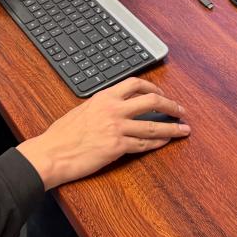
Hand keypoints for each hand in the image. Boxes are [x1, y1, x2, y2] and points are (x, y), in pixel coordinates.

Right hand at [16, 78, 189, 189]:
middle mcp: (113, 108)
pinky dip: (158, 143)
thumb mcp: (82, 110)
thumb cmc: (62, 134)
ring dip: (172, 127)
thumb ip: (101, 106)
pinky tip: (166, 142)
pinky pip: (144, 143)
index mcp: (104, 96)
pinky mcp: (117, 146)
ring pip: (153, 125)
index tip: (161, 93)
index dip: (153, 87)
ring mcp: (116, 127)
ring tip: (184, 129)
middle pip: (151, 100)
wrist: (52, 152)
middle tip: (181, 110)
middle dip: (171, 105)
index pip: (135, 84)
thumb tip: (114, 107)